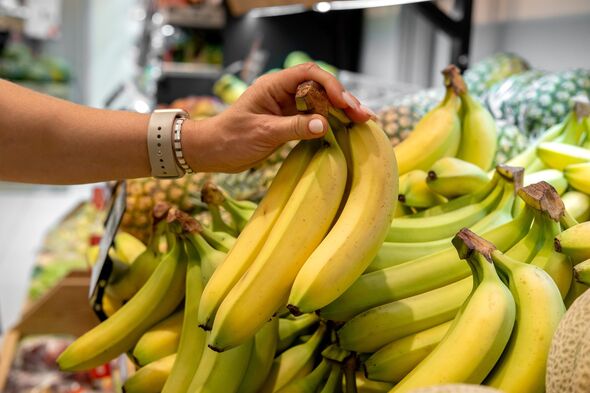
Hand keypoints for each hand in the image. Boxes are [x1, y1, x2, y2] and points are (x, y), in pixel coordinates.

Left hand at [183, 63, 373, 172]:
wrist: (212, 152)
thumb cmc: (230, 139)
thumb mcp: (263, 133)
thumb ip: (294, 127)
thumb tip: (324, 124)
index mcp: (274, 85)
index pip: (309, 74)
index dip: (331, 85)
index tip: (345, 103)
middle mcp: (282, 92)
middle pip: (320, 88)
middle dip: (343, 99)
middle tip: (363, 115)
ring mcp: (286, 107)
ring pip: (320, 102)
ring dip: (341, 111)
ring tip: (363, 121)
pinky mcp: (288, 121)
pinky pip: (313, 117)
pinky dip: (330, 122)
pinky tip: (346, 129)